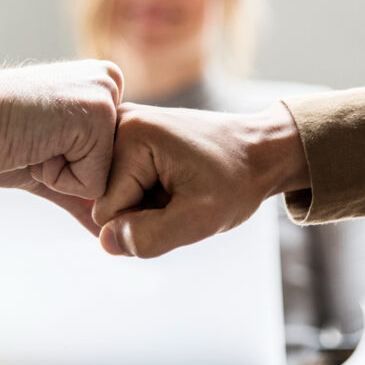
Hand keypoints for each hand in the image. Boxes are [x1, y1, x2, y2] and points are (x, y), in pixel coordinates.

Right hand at [0, 60, 123, 233]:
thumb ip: (84, 186)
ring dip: (63, 176)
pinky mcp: (98, 116)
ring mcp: (106, 97)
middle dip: (71, 173)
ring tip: (35, 142)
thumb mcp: (49, 162)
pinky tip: (35, 145)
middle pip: (115, 169)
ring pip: (105, 178)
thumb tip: (106, 229)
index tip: (38, 139)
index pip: (112, 159)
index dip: (69, 168)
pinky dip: (57, 180)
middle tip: (35, 141)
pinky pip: (92, 184)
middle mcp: (110, 83)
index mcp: (101, 86)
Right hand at [92, 102, 308, 256]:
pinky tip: (171, 181)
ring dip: (143, 203)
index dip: (143, 222)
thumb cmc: (236, 181)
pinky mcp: (128, 135)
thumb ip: (148, 237)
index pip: (106, 211)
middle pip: (104, 200)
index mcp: (131, 135)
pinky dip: (144, 192)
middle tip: (181, 196)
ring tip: (178, 187)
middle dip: (141, 212)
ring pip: (111, 194)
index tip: (180, 203)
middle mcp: (118, 122)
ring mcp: (122, 125)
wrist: (259, 151)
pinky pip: (119, 183)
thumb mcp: (199, 218)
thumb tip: (105, 242)